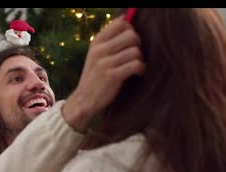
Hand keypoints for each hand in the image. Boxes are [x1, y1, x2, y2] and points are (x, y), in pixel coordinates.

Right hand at [62, 16, 144, 132]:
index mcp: (97, 42)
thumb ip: (108, 38)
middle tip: (135, 55)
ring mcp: (105, 63)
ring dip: (140, 59)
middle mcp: (100, 50)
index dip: (130, 30)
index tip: (130, 42)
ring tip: (135, 66)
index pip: (120, 24)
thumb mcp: (95, 53)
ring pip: (135, 51)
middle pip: (131, 35)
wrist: (84, 99)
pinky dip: (141, 69)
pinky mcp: (113, 76)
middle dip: (138, 45)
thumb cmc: (94, 75)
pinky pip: (136, 65)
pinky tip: (137, 73)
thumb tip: (125, 19)